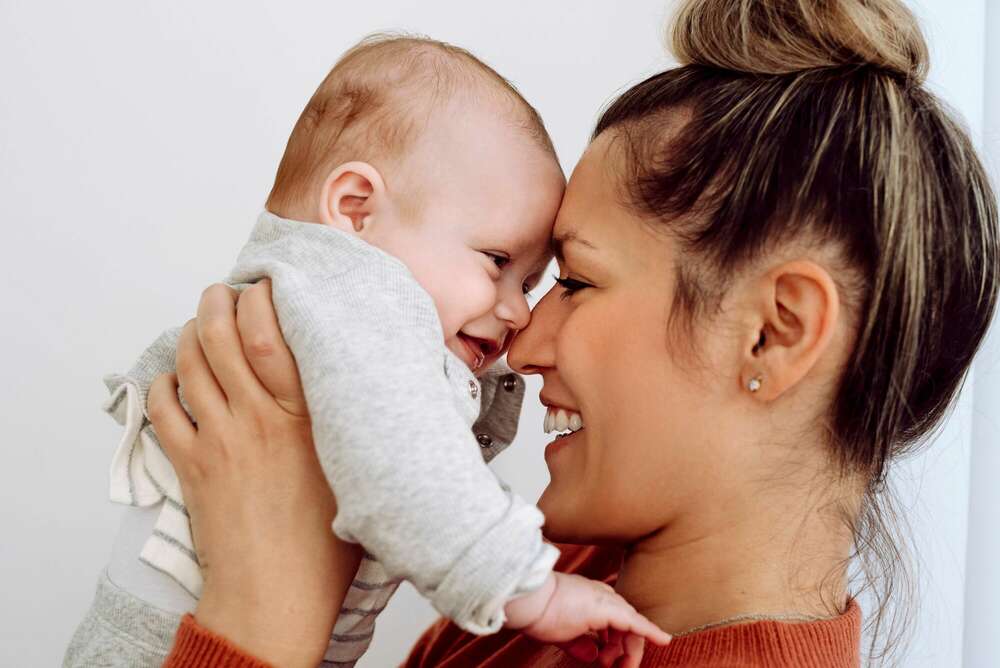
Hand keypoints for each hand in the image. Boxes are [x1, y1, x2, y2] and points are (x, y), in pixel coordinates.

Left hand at [148, 282, 361, 667]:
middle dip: (218, 301)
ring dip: (191, 333)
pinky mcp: (191, 466)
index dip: (263, 298)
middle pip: (223, 336)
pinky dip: (164, 384)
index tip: (268, 284)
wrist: (277, 598)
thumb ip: (357, 429)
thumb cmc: (326, 547)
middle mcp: (259, 420)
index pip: (273, 334)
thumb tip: (372, 392)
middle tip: (224, 290)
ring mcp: (220, 441)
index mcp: (305, 419)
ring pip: (191, 363)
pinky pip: (163, 409)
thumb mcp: (358, 474)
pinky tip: (176, 379)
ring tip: (202, 322)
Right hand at [507, 572, 670, 667]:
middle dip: (625, 649)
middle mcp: (601, 596)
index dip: (615, 643)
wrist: (529, 600)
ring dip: (631, 650)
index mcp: (590, 598)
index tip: (608, 661)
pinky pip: (635, 624)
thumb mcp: (562, 634)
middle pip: (626, 624)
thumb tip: (594, 655)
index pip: (614, 620)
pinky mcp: (608, 609)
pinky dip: (651, 632)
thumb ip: (580, 644)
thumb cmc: (538, 614)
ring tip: (620, 667)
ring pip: (632, 626)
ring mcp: (606, 601)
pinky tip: (663, 640)